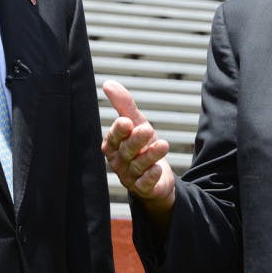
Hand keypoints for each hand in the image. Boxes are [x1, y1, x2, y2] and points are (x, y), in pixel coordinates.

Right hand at [101, 80, 175, 220]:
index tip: (127, 122)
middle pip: (126, 151)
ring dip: (150, 155)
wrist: (157, 175)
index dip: (119, 131)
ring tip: (163, 144)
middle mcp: (119, 162)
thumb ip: (123, 105)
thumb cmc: (142, 146)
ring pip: (138, 166)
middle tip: (148, 129)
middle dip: (136, 140)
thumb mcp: (136, 123)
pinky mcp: (143, 189)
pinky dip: (150, 177)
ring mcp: (130, 177)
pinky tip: (158, 169)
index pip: (113, 138)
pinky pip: (144, 184)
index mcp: (113, 146)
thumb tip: (108, 83)